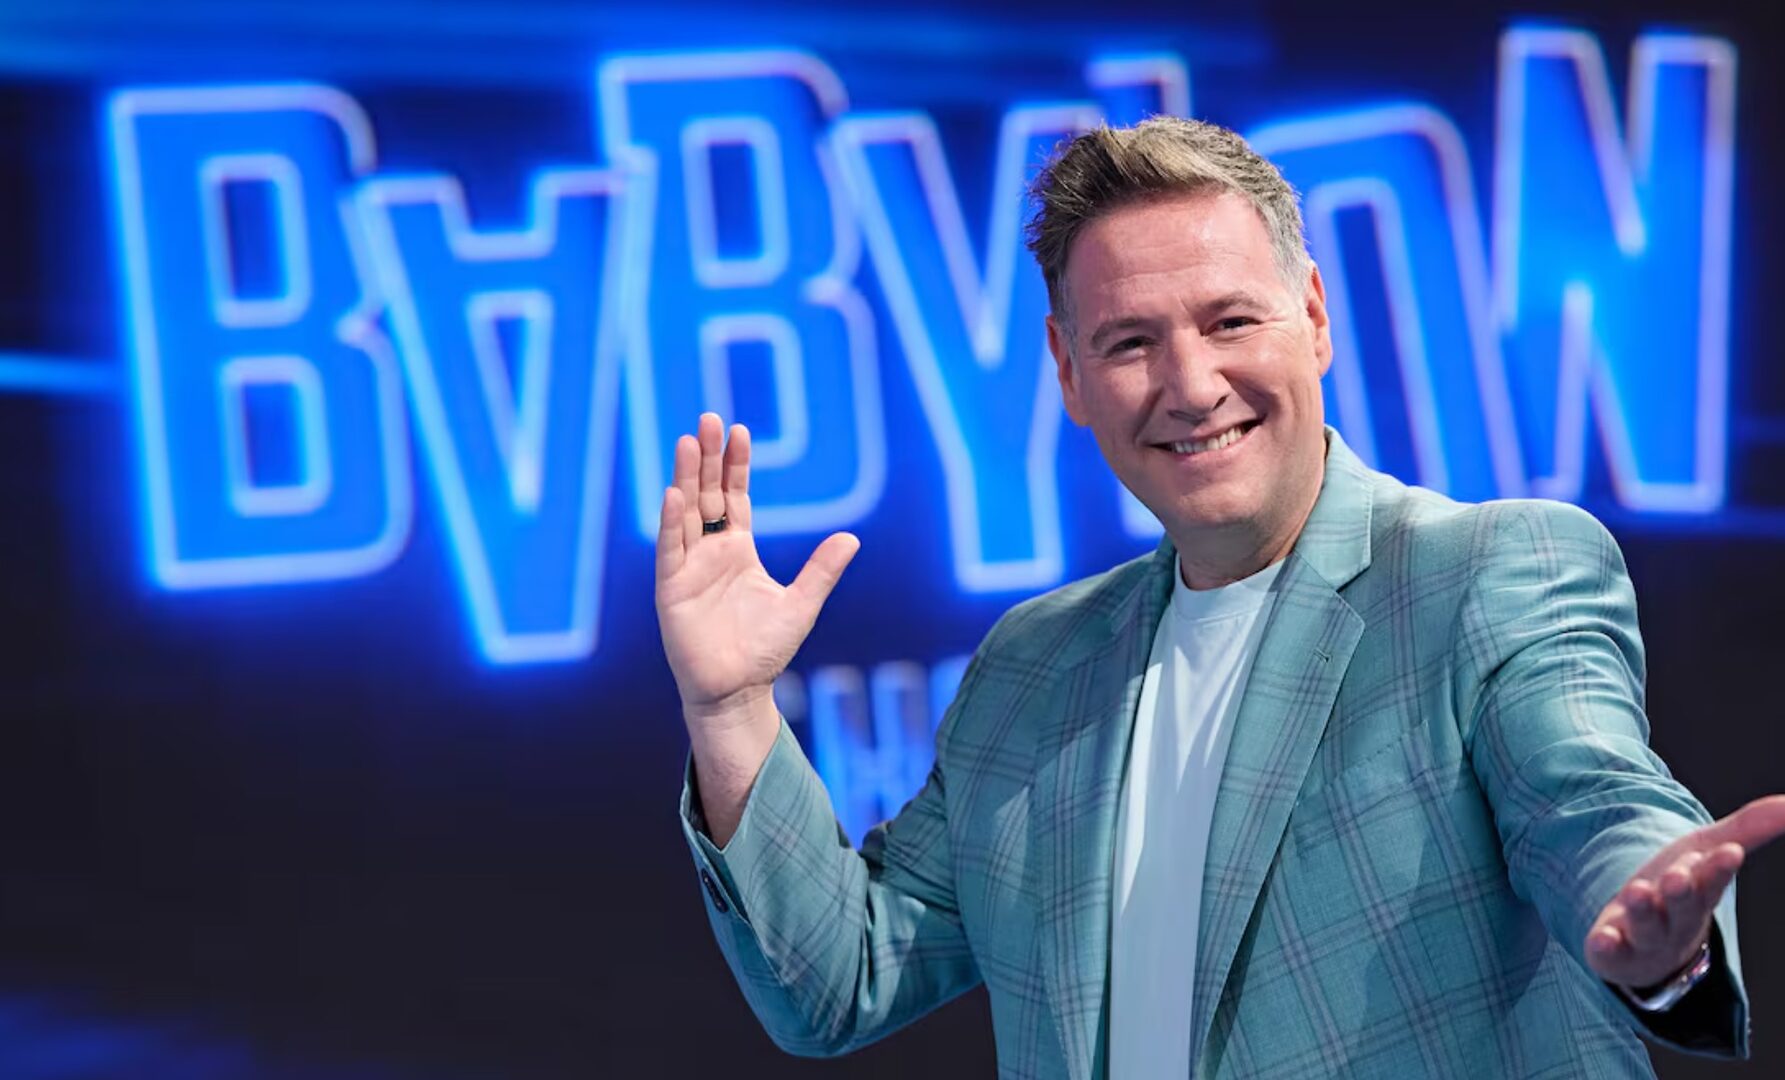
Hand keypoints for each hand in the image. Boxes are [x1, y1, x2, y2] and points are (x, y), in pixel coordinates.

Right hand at [655, 413, 859, 728]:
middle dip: (708, 458)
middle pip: (707, 494)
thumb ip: (822, 570)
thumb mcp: (801, 604)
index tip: (739, 430)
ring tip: (688, 441)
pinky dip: (672, 522)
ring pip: (685, 513)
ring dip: (686, 477)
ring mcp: (688, 568)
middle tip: (707, 419)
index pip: (734, 496)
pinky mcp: (672, 590)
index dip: (736, 465)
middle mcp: (710, 552)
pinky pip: (670, 550)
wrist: (737, 691)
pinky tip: (673, 493)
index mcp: (738, 550)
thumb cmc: (765, 650)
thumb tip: (853, 538)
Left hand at [1585, 794, 1784, 988]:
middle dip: (1681, 892)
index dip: (1720, 868)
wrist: (1648, 947)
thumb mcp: (1707, 851)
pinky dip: (1608, 947)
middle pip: (1683, 906)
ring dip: (1643, 913)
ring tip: (1636, 892)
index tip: (1730, 852)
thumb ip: (1748, 828)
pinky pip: (1611, 952)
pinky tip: (1602, 939)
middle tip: (1678, 876)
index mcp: (1702, 893)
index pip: (1714, 880)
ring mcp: (1645, 939)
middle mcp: (1677, 919)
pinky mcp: (1614, 952)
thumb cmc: (1680, 889)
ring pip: (1647, 928)